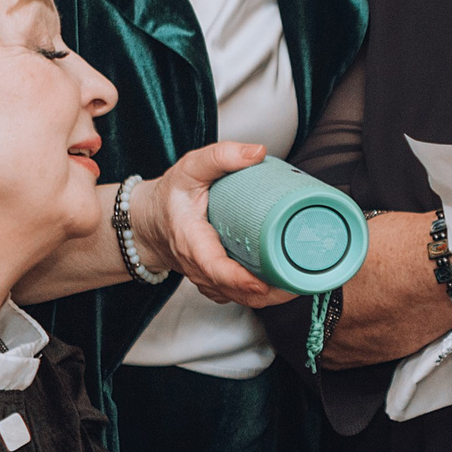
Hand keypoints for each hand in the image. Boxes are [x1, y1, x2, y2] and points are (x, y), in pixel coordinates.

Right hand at [130, 142, 291, 309]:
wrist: (150, 221)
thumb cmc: (171, 196)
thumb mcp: (190, 168)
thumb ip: (220, 157)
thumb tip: (257, 152)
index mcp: (191, 241)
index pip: (213, 267)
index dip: (238, 279)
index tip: (262, 283)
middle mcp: (198, 267)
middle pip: (234, 290)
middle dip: (268, 293)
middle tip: (301, 282)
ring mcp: (206, 279)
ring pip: (238, 298)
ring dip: (269, 297)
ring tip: (301, 284)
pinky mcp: (215, 283)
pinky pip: (238, 296)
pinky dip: (261, 296)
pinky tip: (284, 285)